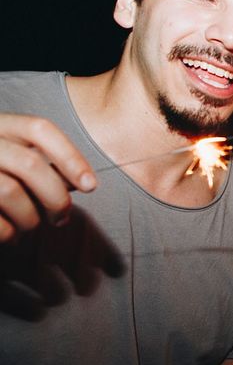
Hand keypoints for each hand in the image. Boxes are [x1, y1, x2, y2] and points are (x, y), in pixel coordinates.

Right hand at [0, 114, 94, 241]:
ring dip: (31, 219)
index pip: (39, 129)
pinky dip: (9, 233)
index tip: (91, 186)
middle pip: (31, 164)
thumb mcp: (11, 156)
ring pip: (11, 193)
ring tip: (31, 227)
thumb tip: (79, 182)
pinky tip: (11, 234)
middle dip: (56, 197)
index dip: (70, 156)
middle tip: (61, 217)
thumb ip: (40, 162)